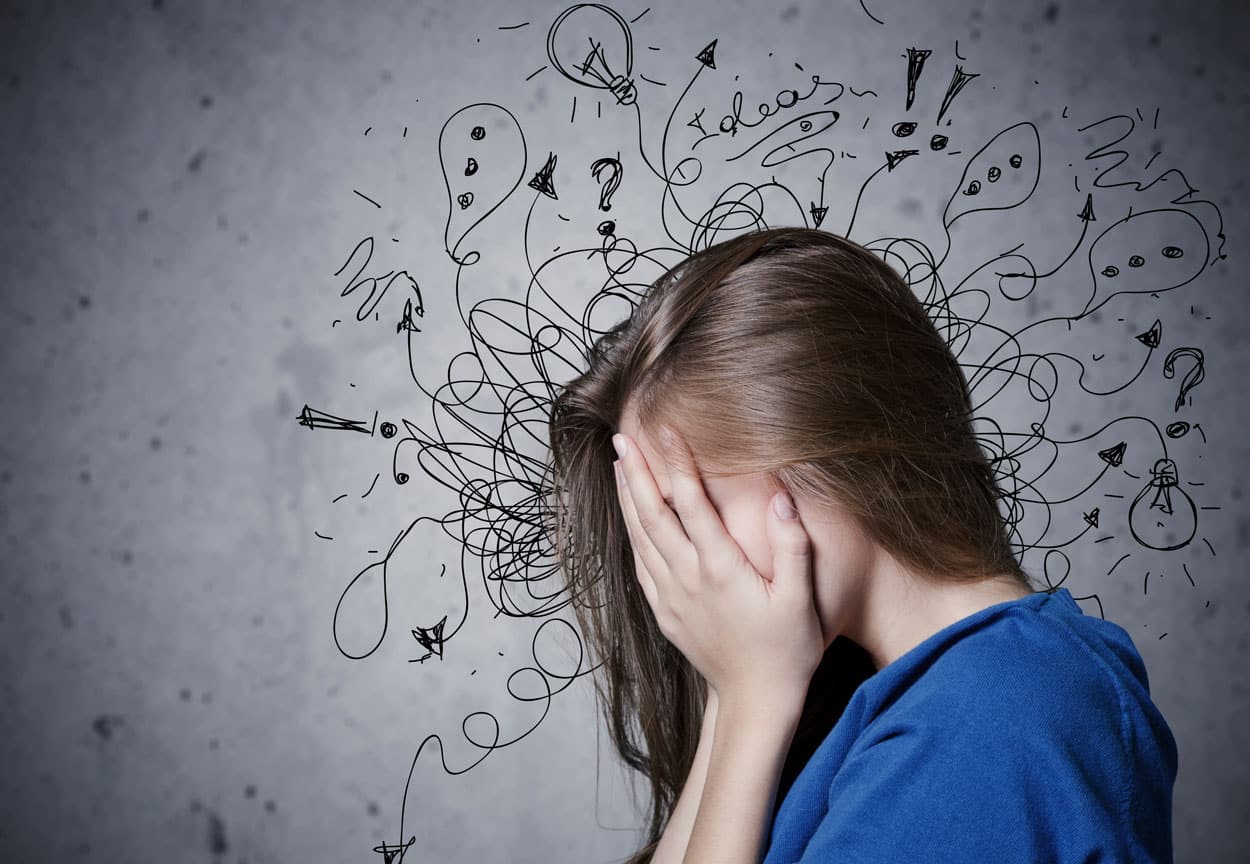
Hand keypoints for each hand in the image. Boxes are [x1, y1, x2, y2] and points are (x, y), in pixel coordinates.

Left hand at [612, 425, 822, 707]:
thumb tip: (780, 496)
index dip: (677, 463)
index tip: (665, 430)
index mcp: (720, 569)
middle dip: (636, 473)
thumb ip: (792, 546)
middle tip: (622, 438)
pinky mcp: (664, 611)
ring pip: (640, 537)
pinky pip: (640, 564)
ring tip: (620, 465)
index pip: (691, 503)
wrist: (755, 701)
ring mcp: (671, 596)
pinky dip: (631, 534)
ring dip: (627, 499)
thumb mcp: (801, 599)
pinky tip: (629, 517)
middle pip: (653, 515)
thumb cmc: (786, 650)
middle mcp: (688, 579)